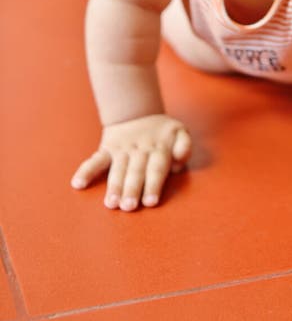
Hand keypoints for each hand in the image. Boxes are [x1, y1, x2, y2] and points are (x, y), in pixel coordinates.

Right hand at [71, 114, 191, 210]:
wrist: (137, 112)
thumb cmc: (162, 132)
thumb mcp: (180, 131)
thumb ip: (184, 145)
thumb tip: (180, 161)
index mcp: (158, 148)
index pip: (156, 168)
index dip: (153, 185)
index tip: (150, 202)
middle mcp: (139, 150)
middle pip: (136, 171)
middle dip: (132, 189)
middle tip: (129, 207)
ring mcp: (122, 150)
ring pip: (117, 169)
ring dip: (113, 186)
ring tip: (110, 203)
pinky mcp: (107, 149)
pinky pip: (95, 160)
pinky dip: (86, 171)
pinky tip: (78, 184)